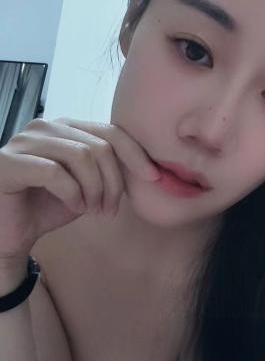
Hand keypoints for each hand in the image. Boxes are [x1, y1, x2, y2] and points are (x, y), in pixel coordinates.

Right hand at [0, 117, 159, 260]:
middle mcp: (44, 126)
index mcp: (65, 127)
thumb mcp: (87, 186)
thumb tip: (148, 167)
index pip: (110, 131)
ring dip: (95, 189)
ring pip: (81, 156)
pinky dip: (72, 194)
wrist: (10, 234)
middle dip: (113, 181)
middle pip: (99, 145)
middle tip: (110, 209)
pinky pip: (54, 173)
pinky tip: (74, 207)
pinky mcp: (8, 163)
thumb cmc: (48, 207)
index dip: (135, 153)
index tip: (154, 176)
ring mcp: (24, 141)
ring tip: (94, 210)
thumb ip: (109, 170)